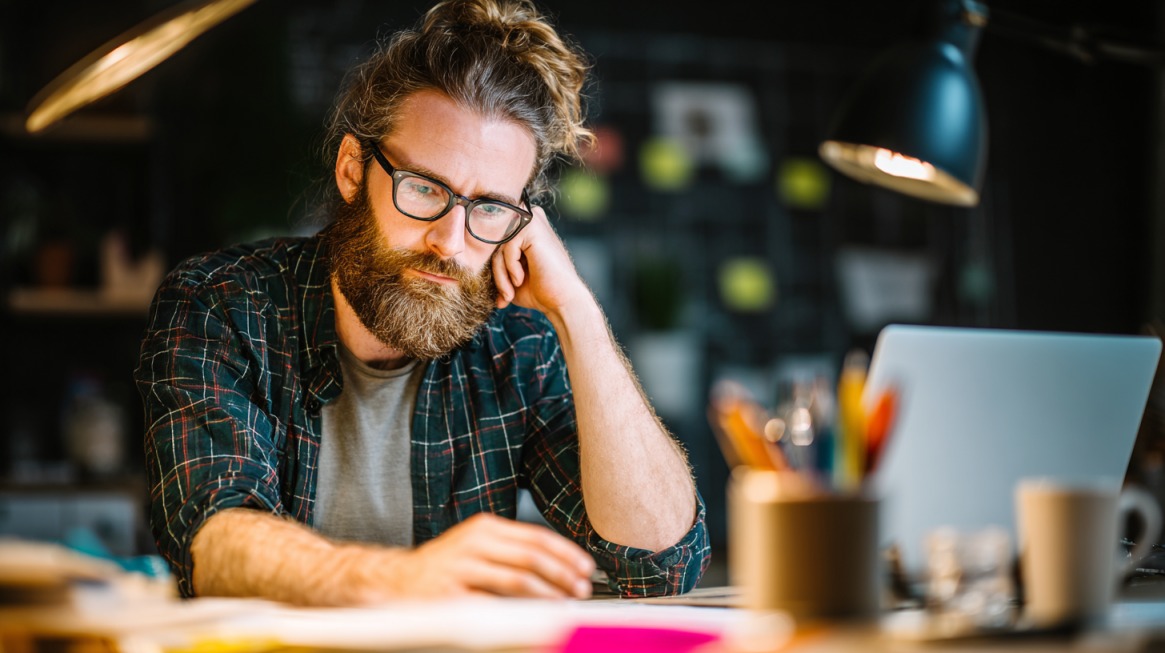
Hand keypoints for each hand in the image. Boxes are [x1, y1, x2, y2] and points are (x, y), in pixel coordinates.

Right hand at [352, 513, 595, 600]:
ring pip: (518, 580)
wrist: (393, 582)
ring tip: (564, 606)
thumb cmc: (441, 568)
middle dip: (563, 575)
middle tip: (581, 590)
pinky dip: (519, 614)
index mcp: (483, 528)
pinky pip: (494, 606)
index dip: (566, 553)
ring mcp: (461, 569)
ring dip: (548, 594)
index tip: (585, 567)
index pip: (536, 537)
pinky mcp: (451, 596)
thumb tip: (557, 570)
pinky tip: (533, 621)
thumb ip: (510, 553)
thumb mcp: (475, 548)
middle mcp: (473, 543)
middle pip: (532, 557)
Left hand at [491, 207, 591, 317]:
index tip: (500, 293)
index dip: (494, 268)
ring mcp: (531, 220)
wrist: (562, 301)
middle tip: (504, 295)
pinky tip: (521, 279)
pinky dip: (510, 268)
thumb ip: (494, 262)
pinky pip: (506, 249)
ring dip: (501, 275)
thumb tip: (463, 257)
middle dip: (497, 273)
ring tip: (510, 292)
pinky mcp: (533, 228)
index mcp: (523, 226)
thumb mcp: (509, 275)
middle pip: (494, 244)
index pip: (492, 242)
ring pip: (498, 248)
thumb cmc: (538, 291)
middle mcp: (528, 218)